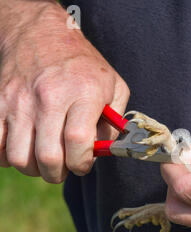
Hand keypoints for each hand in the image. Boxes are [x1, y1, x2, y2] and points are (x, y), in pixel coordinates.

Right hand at [0, 1, 129, 181]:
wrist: (41, 33)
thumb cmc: (83, 65)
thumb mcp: (114, 86)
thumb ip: (115, 121)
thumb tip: (104, 151)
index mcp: (84, 93)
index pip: (78, 141)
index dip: (81, 163)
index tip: (83, 165)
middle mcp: (50, 97)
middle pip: (48, 156)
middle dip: (58, 174)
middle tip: (63, 169)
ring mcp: (20, 100)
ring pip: (19, 156)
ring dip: (33, 168)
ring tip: (43, 161)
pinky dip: (7, 157)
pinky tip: (23, 149)